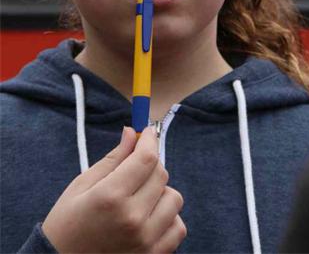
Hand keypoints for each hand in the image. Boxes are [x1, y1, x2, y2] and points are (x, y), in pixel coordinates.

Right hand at [42, 126, 185, 252]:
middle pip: (161, 175)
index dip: (149, 140)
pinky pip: (178, 228)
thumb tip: (132, 132)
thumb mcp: (82, 185)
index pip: (146, 158)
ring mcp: (145, 241)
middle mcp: (132, 219)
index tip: (146, 133)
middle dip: (150, 164)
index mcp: (111, 197)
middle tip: (135, 167)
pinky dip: (168, 218)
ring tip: (140, 197)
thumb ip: (113, 158)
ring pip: (174, 199)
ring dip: (161, 192)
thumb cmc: (67, 224)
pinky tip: (149, 217)